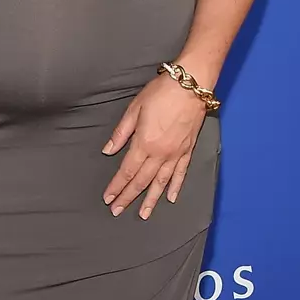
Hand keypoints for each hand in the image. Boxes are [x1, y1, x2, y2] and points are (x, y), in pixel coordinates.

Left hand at [101, 74, 207, 219]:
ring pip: (161, 182)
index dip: (117, 186)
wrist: (190, 86)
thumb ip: (121, 133)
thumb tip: (108, 150)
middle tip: (117, 211)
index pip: (127, 171)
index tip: (108, 198)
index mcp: (144, 143)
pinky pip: (180, 173)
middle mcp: (160, 153)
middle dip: (128, 197)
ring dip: (151, 199)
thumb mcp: (134, 109)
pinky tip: (170, 198)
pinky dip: (175, 187)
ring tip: (143, 214)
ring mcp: (176, 153)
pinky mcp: (188, 150)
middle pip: (142, 181)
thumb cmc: (160, 93)